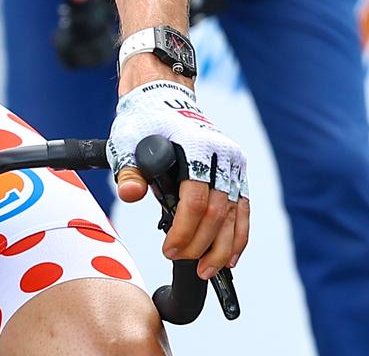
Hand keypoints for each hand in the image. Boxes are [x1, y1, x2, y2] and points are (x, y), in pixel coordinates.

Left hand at [109, 80, 249, 278]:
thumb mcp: (126, 142)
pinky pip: (242, 210)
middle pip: (218, 212)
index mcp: (196, 146)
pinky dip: (237, 235)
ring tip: (208, 270)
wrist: (162, 98)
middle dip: (202, 244)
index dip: (183, 231)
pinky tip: (229, 256)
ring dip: (224, 248)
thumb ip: (129, 172)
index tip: (169, 250)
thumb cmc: (143, 122)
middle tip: (184, 262)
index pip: (195, 201)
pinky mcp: (237, 172)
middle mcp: (222, 155)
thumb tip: (130, 194)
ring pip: (236, 215)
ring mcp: (233, 164)